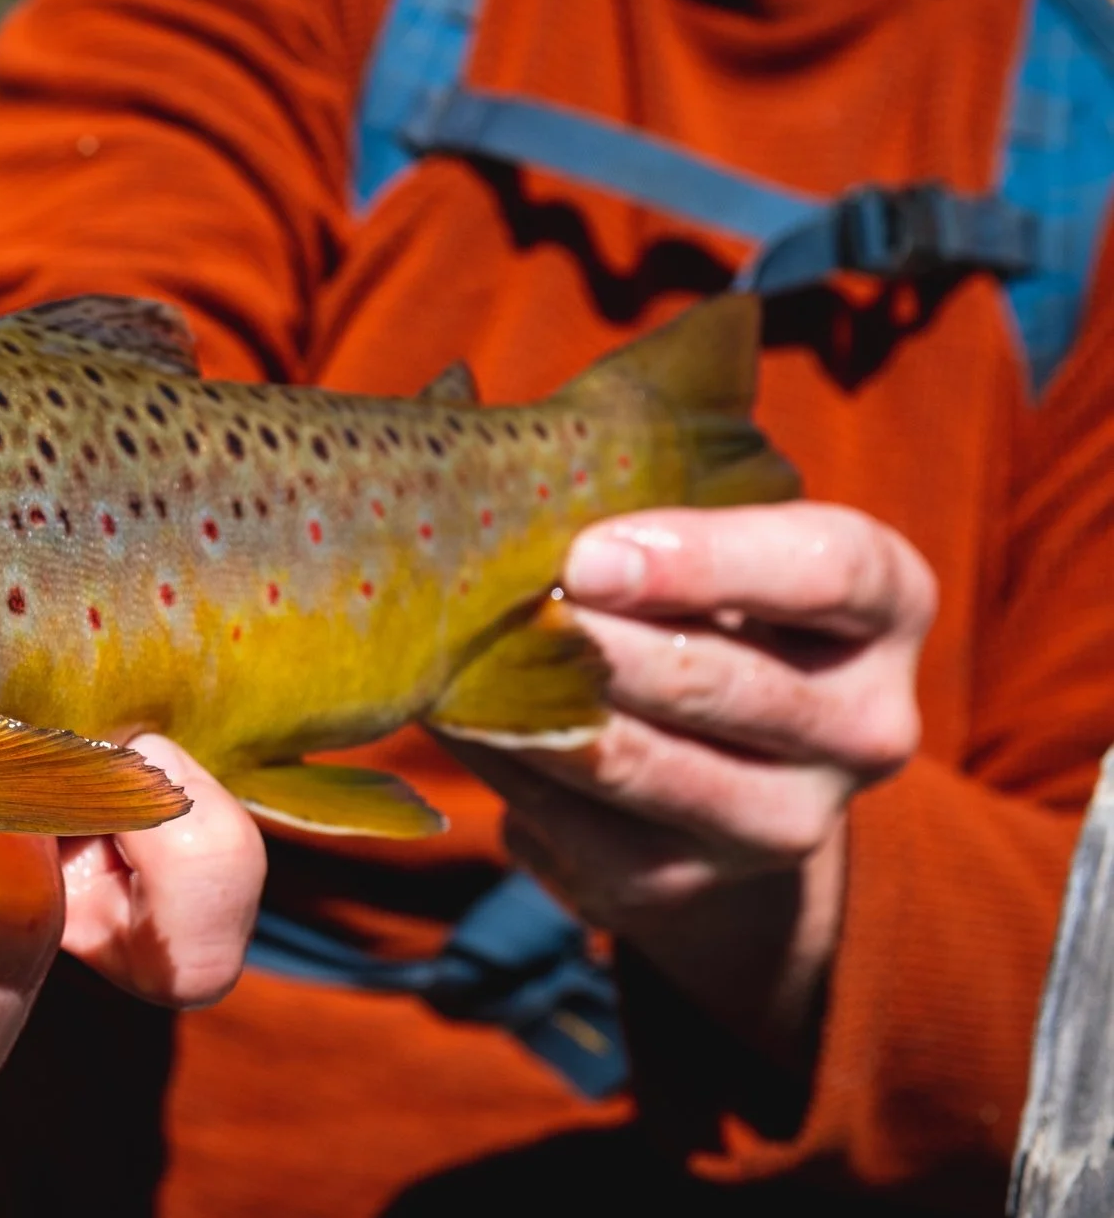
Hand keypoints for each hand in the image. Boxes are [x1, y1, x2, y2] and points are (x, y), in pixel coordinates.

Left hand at [441, 501, 932, 1065]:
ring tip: (462, 651)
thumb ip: (655, 498)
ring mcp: (782, 823)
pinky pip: (566, 819)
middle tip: (505, 604)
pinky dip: (501, 758)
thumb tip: (494, 462)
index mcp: (888, 606)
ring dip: (534, 704)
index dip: (701, 561)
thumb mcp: (720, 530)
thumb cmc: (705, 597)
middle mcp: (863, 727)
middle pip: (716, 681)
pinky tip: (458, 711)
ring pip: (635, 762)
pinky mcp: (678, 883)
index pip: (825, 572)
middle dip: (594, 642)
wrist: (725, 760)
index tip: (589, 555)